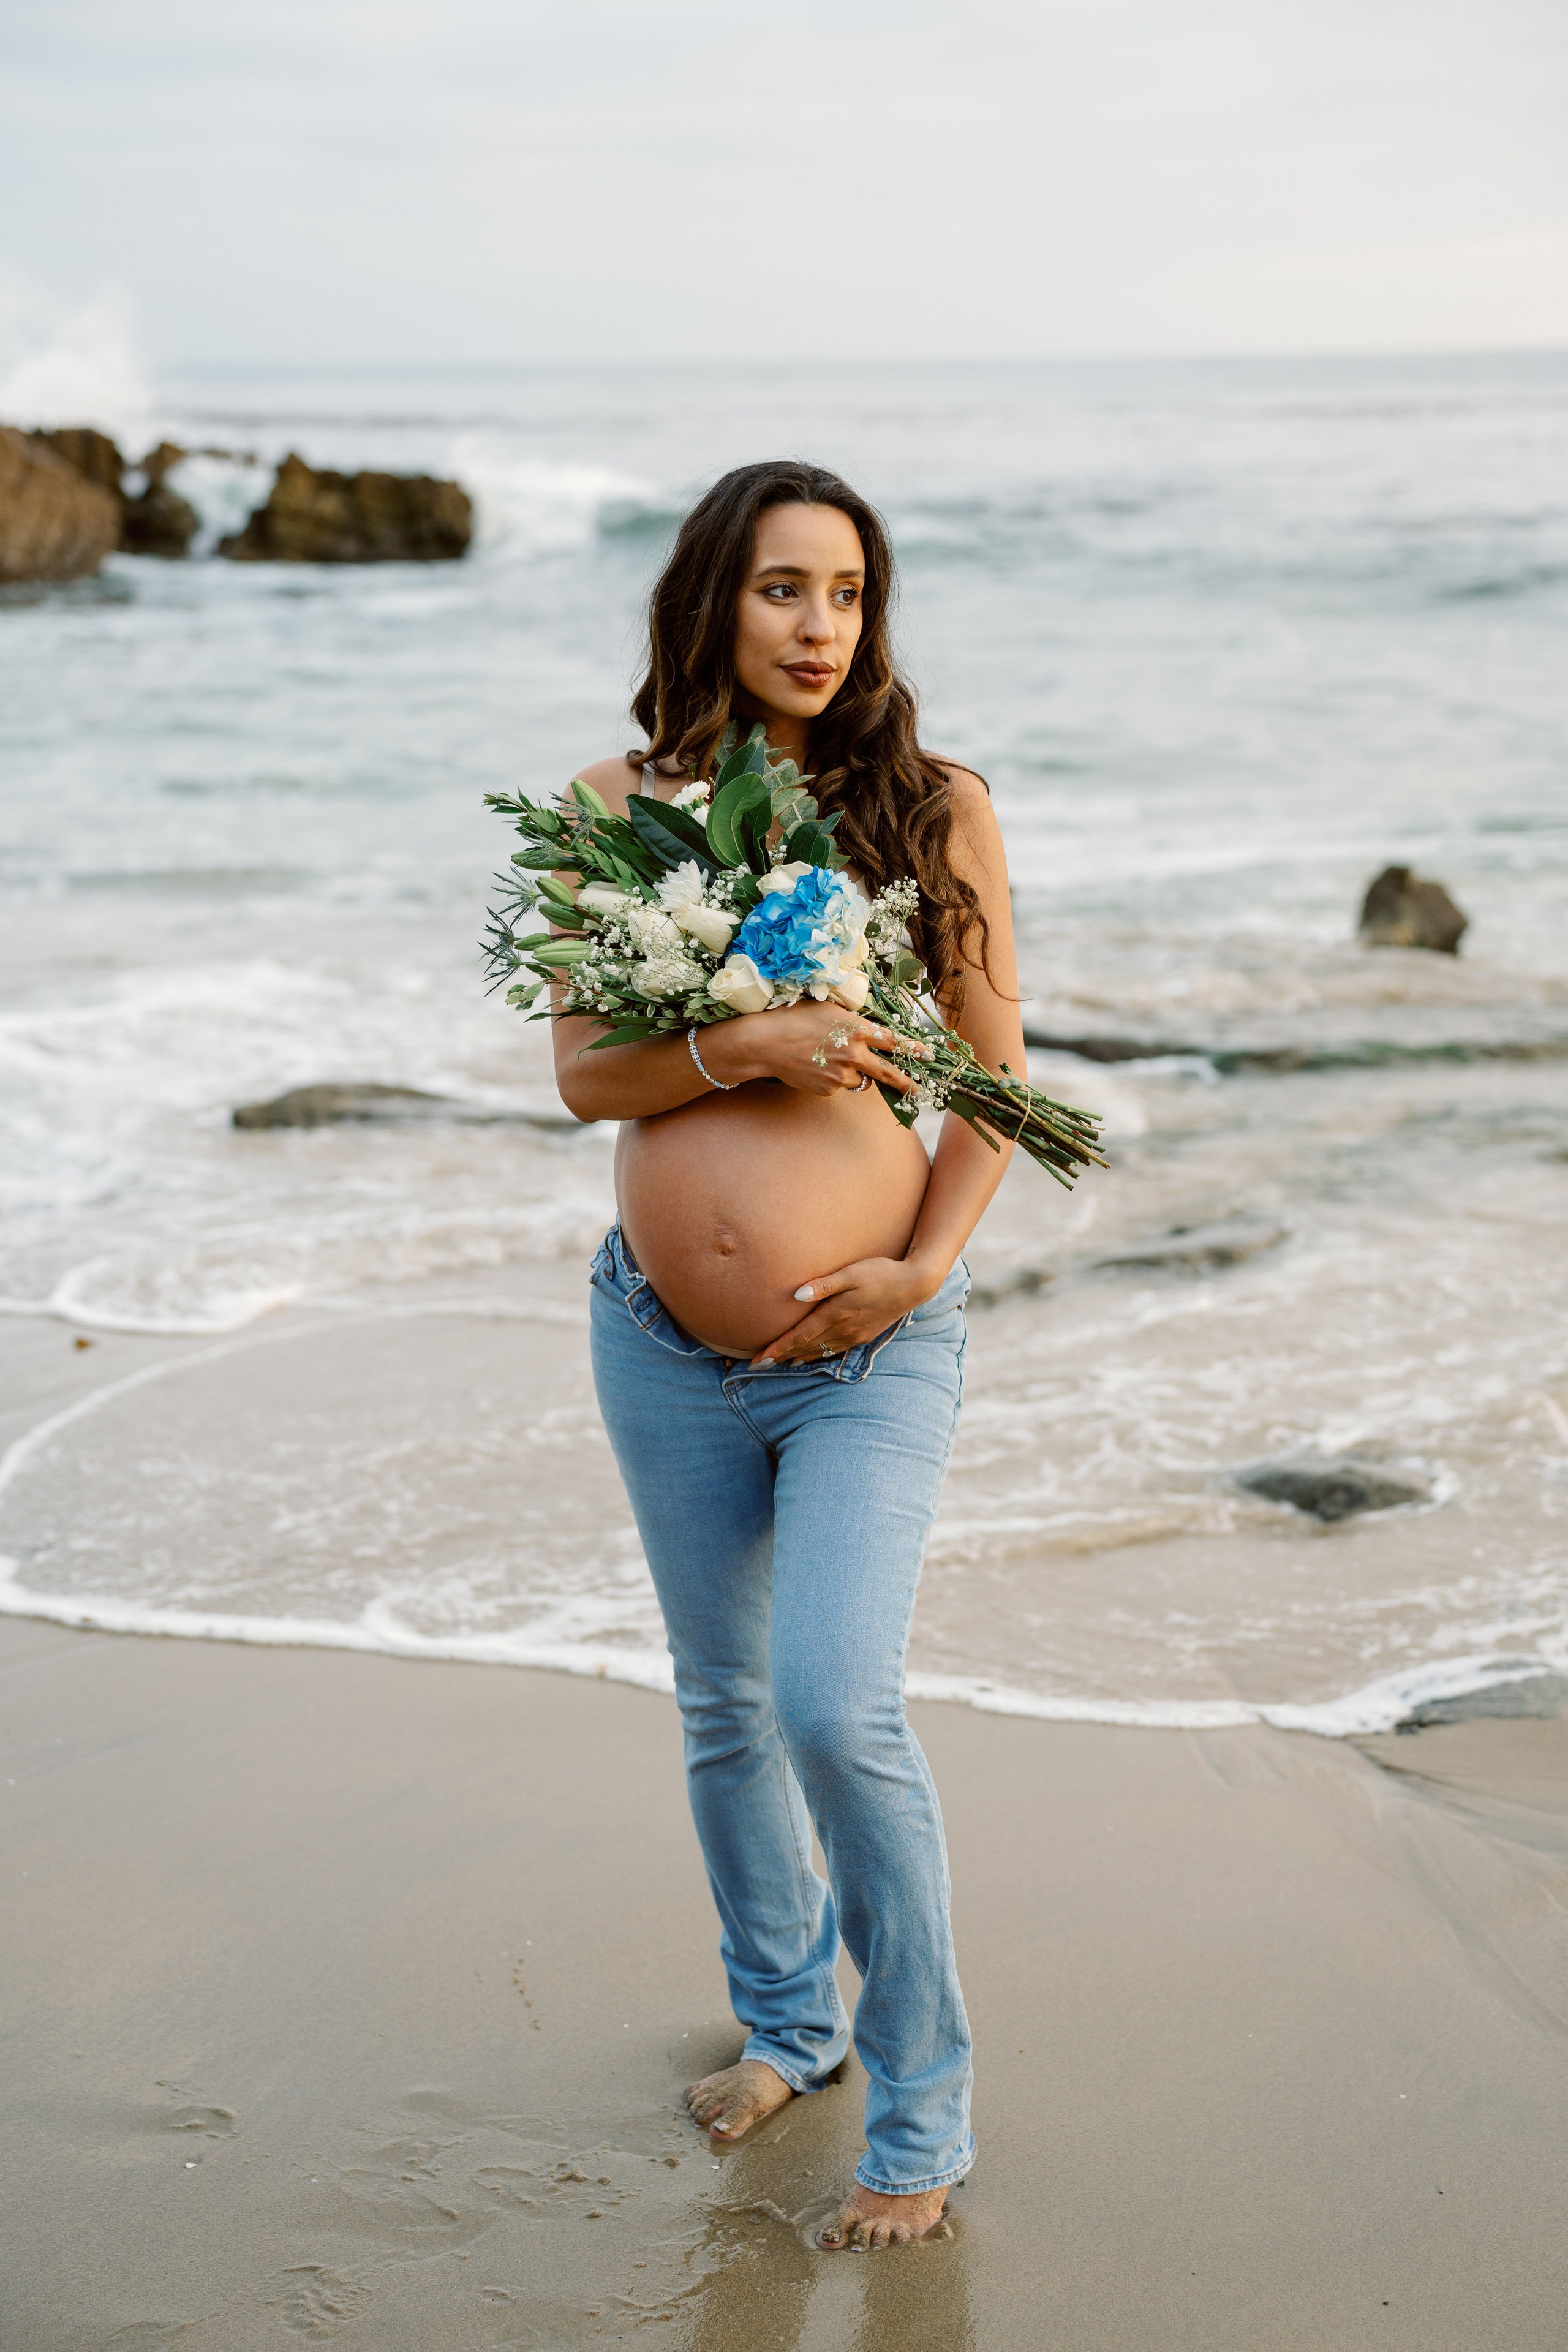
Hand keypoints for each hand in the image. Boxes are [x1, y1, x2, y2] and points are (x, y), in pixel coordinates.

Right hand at [701, 1001, 930, 1096]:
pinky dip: (834, 1077)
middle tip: (920, 1087)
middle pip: (889, 1072)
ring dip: (855, 1071)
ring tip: (830, 1057)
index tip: (929, 1055)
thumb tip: (870, 1031)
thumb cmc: (795, 1017)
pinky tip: (816, 1065)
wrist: (765, 1043)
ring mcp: (842, 1075)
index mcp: (857, 1029)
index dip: (913, 1049)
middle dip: (907, 1081)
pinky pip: (840, 1085)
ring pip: (860, 1078)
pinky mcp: (829, 1089)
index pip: (894, 1042)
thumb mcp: (829, 1009)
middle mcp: (854, 1054)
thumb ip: (854, 1021)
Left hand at [750, 1255, 946, 1366]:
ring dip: (797, 1357)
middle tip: (758, 1365)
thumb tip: (796, 1296)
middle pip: (805, 1348)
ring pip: (819, 1352)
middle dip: (780, 1356)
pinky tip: (809, 1356)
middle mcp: (843, 1330)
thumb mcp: (851, 1273)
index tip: (758, 1359)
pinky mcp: (862, 1336)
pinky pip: (833, 1351)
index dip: (777, 1348)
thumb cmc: (880, 1273)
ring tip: (778, 1363)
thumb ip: (823, 1285)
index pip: (799, 1337)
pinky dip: (816, 1355)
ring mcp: (854, 1336)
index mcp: (836, 1315)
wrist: (913, 1285)